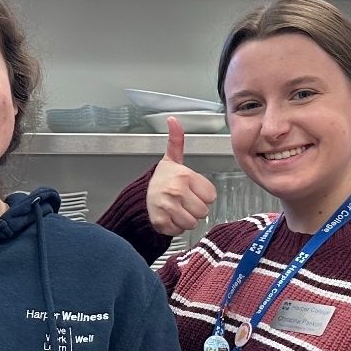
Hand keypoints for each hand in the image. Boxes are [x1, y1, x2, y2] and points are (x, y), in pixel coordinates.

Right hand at [147, 118, 217, 236]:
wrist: (139, 196)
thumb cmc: (161, 180)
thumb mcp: (172, 159)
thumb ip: (176, 140)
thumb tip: (173, 120)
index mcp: (184, 176)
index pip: (211, 196)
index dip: (202, 195)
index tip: (191, 190)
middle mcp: (176, 191)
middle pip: (203, 211)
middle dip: (194, 208)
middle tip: (183, 201)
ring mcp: (167, 207)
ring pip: (192, 223)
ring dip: (186, 219)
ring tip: (176, 209)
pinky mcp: (161, 222)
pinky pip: (179, 231)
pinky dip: (175, 227)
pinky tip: (169, 216)